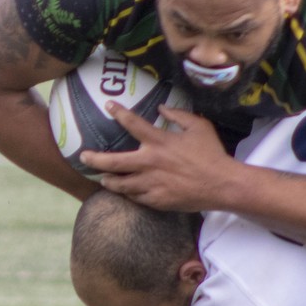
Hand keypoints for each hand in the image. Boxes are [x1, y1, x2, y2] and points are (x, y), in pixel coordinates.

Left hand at [79, 105, 229, 210]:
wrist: (222, 185)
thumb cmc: (212, 153)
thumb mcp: (198, 126)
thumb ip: (178, 115)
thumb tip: (161, 107)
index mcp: (159, 141)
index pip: (132, 123)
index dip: (118, 112)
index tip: (108, 105)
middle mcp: (150, 162)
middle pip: (114, 161)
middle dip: (95, 159)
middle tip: (83, 156)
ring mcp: (151, 184)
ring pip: (120, 184)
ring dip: (108, 180)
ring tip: (101, 177)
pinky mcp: (157, 200)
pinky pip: (135, 197)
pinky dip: (127, 193)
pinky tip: (124, 191)